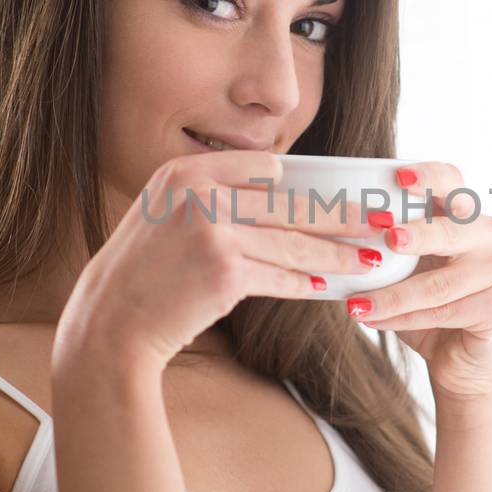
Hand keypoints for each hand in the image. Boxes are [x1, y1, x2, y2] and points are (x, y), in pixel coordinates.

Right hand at [52, 149, 381, 387]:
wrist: (111, 324)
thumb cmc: (143, 274)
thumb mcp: (164, 216)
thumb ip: (211, 198)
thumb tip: (279, 196)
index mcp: (185, 173)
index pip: (264, 167)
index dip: (302, 185)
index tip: (337, 195)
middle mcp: (199, 195)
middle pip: (291, 205)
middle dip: (343, 216)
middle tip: (381, 221)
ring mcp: (212, 233)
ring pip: (293, 244)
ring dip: (338, 255)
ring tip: (370, 258)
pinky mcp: (225, 273)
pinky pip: (281, 277)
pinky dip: (307, 284)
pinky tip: (330, 288)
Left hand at [347, 161, 491, 404]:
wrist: (459, 360)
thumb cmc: (427, 306)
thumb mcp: (405, 270)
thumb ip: (386, 246)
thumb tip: (334, 228)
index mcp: (466, 215)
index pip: (454, 182)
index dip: (429, 176)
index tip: (399, 176)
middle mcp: (491, 237)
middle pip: (455, 228)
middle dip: (419, 232)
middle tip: (387, 235)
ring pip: (441, 282)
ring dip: (393, 295)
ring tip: (355, 304)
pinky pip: (445, 311)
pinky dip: (404, 318)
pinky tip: (373, 321)